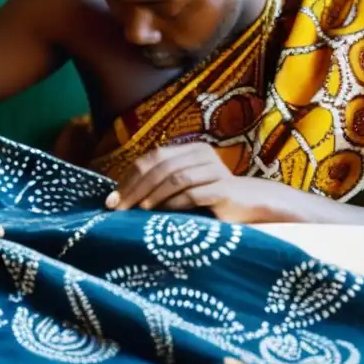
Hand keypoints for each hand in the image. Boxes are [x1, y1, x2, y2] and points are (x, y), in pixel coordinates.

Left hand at [106, 143, 265, 222]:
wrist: (252, 206)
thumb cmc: (210, 198)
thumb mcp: (183, 187)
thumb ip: (158, 184)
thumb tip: (118, 197)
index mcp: (189, 149)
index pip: (152, 158)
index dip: (129, 177)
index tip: (111, 199)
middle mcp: (202, 154)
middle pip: (161, 166)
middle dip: (136, 188)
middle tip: (119, 208)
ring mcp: (215, 170)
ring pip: (176, 178)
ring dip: (153, 195)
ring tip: (139, 210)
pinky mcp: (225, 189)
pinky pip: (194, 193)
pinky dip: (174, 204)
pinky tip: (162, 214)